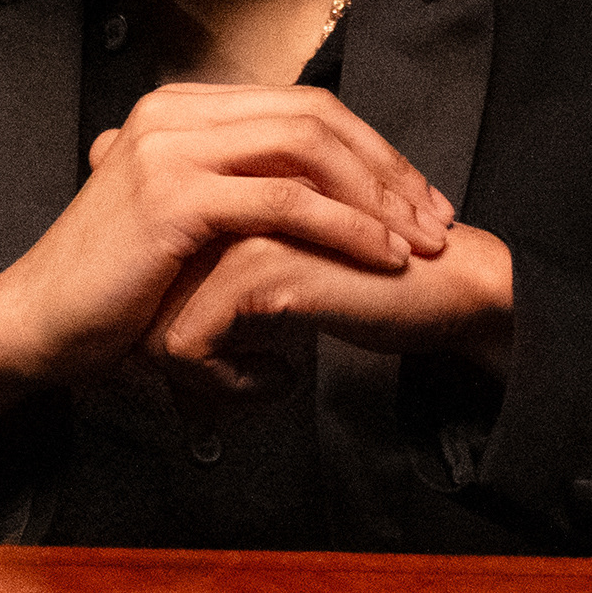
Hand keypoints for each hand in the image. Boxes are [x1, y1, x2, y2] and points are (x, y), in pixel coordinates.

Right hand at [0, 81, 453, 435]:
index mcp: (180, 108)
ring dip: (378, 197)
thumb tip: (302, 196)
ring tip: (419, 242)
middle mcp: (176, 111)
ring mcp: (172, 148)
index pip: (301, 105)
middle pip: (316, 116)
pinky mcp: (175, 196)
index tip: (417, 197)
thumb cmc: (110, 287)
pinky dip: (345, 228)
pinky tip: (380, 257)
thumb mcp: (179, 221)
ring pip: (308, 149)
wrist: (38, 322)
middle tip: (435, 219)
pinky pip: (285, 202)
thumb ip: (230, 192)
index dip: (370, 148)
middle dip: (388, 167)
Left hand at [139, 220, 514, 416]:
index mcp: (220, 198)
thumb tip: (155, 350)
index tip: (209, 376)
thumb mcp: (274, 289)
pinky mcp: (256, 264)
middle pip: (143, 309)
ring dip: (200, 382)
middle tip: (223, 393)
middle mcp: (216, 204)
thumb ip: (217, 296)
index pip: (148, 284)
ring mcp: (229, 230)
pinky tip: (278, 379)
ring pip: (156, 331)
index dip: (167, 344)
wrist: (449, 287)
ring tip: (254, 384)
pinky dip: (226, 384)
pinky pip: (191, 348)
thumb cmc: (369, 286)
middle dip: (178, 369)